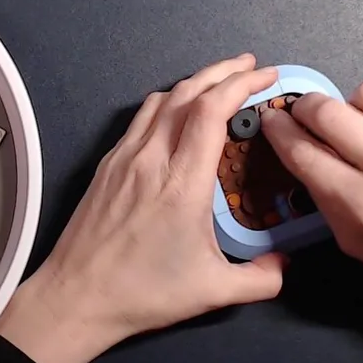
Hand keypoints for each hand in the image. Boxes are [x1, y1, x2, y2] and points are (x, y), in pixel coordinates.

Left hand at [0, 55, 289, 362]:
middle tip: (251, 66)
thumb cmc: (143, 293)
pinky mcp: (107, 166)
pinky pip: (140, 119)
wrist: (76, 297)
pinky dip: (167, 103)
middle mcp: (151, 160)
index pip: (211, 111)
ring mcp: (124, 159)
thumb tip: (286, 264)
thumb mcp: (213, 292)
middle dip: (223, 72)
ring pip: (160, 101)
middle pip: (187, 92)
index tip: (266, 76)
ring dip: (193, 83)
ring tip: (219, 83)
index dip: (240, 84)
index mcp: (182, 183)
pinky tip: (177, 112)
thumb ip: (261, 278)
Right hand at [261, 78, 362, 343]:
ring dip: (355, 104)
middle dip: (305, 106)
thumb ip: (326, 198)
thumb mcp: (357, 243)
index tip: (273, 120)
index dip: (278, 130)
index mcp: (361, 204)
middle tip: (306, 112)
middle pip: (327, 111)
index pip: (302, 151)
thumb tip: (305, 152)